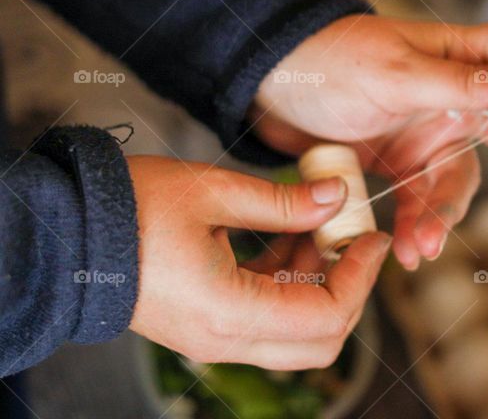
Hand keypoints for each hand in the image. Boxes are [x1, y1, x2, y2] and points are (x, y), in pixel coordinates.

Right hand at [127, 155, 390, 369]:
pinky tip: (289, 238)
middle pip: (319, 342)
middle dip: (350, 292)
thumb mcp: (215, 192)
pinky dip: (291, 286)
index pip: (325, 318)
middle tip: (354, 241)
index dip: (360, 279)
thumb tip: (336, 197)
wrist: (69, 233)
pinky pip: (268, 320)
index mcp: (228, 311)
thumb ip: (284, 202)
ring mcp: (215, 339)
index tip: (372, 239)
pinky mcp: (208, 328)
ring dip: (321, 286)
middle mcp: (225, 339)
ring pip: (297, 334)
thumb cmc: (132, 208)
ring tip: (319, 228)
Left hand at [253, 15, 487, 268]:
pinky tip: (406, 250)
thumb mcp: (391, 70)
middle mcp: (453, 95)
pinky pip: (421, 203)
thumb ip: (452, 83)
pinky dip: (417, 227)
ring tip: (423, 247)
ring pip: (460, 181)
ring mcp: (427, 134)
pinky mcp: (400, 166)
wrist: (264, 87)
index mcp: (460, 56)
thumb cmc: (328, 59)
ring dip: (446, 216)